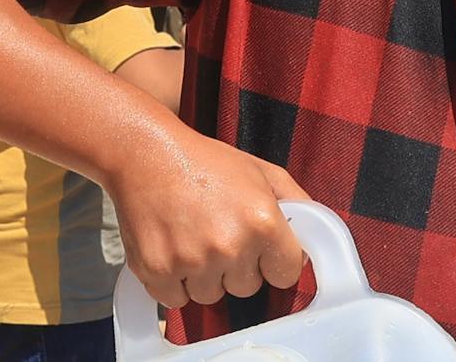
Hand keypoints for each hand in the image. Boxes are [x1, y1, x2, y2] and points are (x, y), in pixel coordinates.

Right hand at [110, 133, 317, 308]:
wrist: (146, 153)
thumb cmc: (206, 161)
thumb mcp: (262, 171)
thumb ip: (296, 203)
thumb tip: (309, 246)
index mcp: (263, 223)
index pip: (286, 275)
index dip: (274, 262)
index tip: (260, 250)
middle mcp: (230, 246)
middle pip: (248, 289)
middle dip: (237, 268)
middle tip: (218, 234)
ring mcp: (192, 262)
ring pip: (211, 297)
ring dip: (205, 277)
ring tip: (193, 239)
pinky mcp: (157, 271)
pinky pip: (176, 301)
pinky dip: (174, 283)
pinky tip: (172, 250)